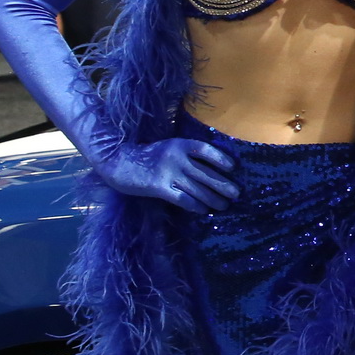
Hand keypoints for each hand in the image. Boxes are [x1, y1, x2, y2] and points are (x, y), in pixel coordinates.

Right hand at [97, 137, 235, 213]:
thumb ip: (185, 154)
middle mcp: (176, 158)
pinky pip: (183, 199)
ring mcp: (168, 173)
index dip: (220, 158)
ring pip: (197, 188)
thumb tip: (209, 167)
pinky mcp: (159, 187)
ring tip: (224, 205)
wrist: (117, 162)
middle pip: (205, 173)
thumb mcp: (168, 148)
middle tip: (236, 194)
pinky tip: (204, 210)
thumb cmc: (146, 156)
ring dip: (213, 199)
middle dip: (223, 184)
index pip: (205, 150)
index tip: (233, 167)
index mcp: (179, 144)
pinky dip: (195, 205)